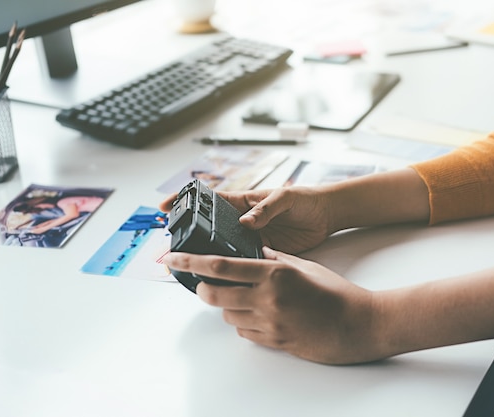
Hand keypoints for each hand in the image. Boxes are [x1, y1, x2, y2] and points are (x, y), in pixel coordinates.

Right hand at [159, 186, 333, 253]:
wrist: (327, 215)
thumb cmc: (305, 199)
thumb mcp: (285, 198)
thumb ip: (266, 209)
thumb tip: (247, 222)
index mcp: (245, 202)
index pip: (210, 201)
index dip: (187, 202)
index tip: (165, 207)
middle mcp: (244, 221)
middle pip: (210, 228)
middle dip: (189, 234)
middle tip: (171, 244)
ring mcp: (252, 238)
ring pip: (223, 248)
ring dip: (208, 255)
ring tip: (189, 263)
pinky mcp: (263, 253)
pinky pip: (242, 262)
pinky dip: (231, 269)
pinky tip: (221, 277)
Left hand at [163, 246, 383, 364]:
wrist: (360, 326)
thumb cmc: (337, 292)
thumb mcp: (305, 266)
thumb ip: (275, 259)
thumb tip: (254, 254)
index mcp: (274, 274)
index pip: (220, 266)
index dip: (191, 263)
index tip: (172, 258)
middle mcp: (267, 299)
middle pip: (214, 295)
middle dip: (202, 288)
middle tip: (203, 282)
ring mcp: (270, 324)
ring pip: (227, 316)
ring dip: (226, 305)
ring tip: (243, 297)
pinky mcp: (275, 342)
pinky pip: (244, 333)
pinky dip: (242, 321)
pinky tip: (257, 313)